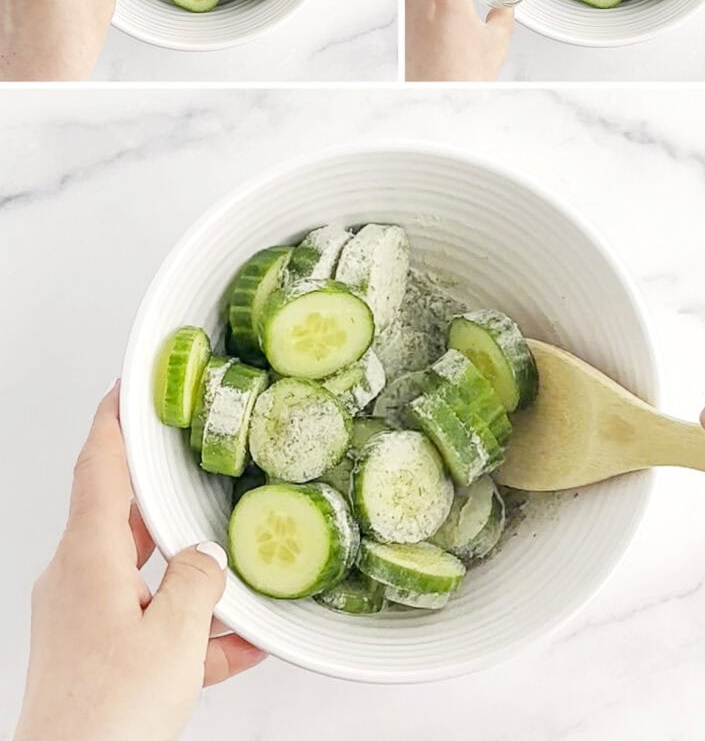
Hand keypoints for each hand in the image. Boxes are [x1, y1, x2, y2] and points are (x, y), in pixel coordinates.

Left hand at [14, 384, 265, 740]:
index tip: (128, 386)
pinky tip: (235, 642)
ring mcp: (83, 616)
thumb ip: (198, 583)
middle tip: (195, 467)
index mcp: (88, 557)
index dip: (114, 418)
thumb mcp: (174, 638)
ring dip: (188, 573)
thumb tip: (206, 558)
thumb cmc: (106, 716)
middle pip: (124, 515)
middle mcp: (78, 578)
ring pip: (144, 573)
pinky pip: (149, 621)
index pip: (98, 464)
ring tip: (235, 572)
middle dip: (166, 496)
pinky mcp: (95, 651)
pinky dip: (189, 625)